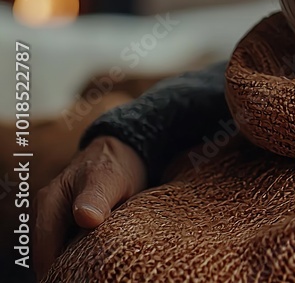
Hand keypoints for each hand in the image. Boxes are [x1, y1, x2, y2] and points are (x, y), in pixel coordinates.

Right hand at [34, 136, 147, 278]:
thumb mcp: (109, 178)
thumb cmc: (115, 164)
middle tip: (89, 275)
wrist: (122, 150)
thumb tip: (85, 218)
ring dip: (74, 260)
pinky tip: (95, 256)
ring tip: (93, 267)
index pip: (45, 249)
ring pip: (58, 250)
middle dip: (65, 267)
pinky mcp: (67, 221)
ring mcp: (54, 217)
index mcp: (49, 202)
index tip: (79, 277)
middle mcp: (45, 211)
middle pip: (48, 253)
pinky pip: (68, 244)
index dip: (59, 268)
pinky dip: (80, 252)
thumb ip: (96, 197)